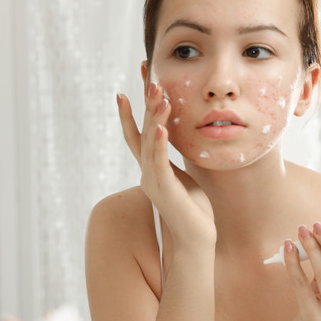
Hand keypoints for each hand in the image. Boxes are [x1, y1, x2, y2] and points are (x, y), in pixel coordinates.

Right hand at [117, 84, 214, 249]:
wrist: (195, 242)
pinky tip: (161, 128)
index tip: (125, 90)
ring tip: (160, 95)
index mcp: (151, 168)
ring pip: (150, 143)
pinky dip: (159, 145)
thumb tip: (174, 143)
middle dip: (146, 104)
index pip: (137, 134)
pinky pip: (160, 163)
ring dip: (155, 117)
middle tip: (149, 78)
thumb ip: (174, 162)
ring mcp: (153, 181)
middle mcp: (147, 172)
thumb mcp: (184, 178)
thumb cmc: (193, 210)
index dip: (130, 113)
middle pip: (143, 131)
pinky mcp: (164, 191)